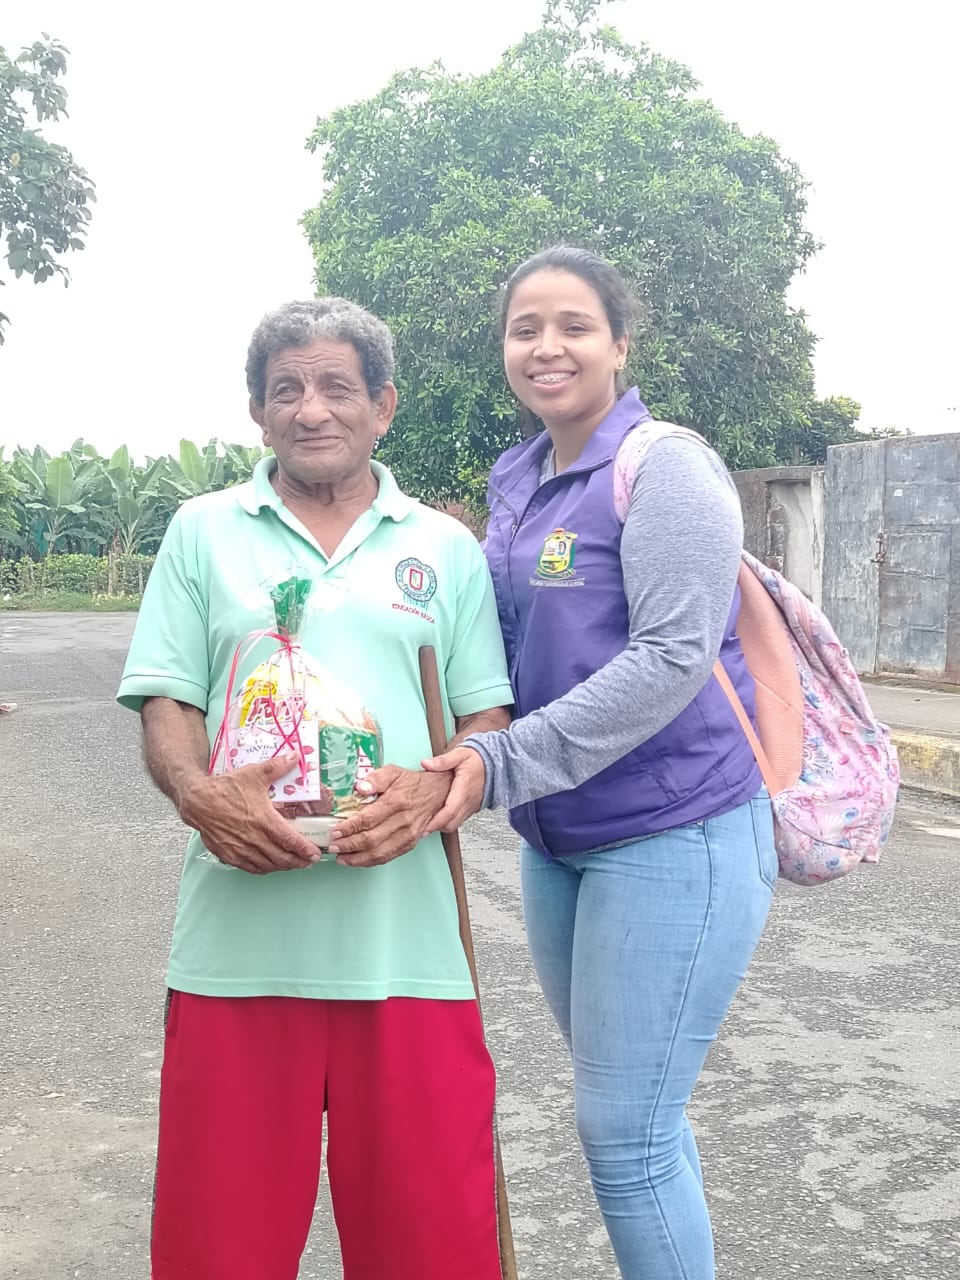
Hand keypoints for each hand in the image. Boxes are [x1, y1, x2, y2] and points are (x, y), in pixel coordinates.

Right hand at [179, 754, 320, 874]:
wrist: (197, 801)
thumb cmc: (225, 788)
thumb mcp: (253, 774)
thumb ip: (277, 767)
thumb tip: (295, 757)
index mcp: (263, 820)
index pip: (290, 841)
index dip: (305, 850)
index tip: (315, 854)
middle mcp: (253, 839)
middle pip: (281, 858)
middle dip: (298, 862)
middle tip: (308, 861)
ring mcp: (240, 850)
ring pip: (268, 865)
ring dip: (282, 867)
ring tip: (293, 863)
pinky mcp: (229, 855)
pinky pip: (251, 868)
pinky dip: (264, 868)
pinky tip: (270, 864)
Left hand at [327, 766, 451, 866]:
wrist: (438, 793)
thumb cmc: (413, 783)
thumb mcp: (393, 772)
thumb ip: (375, 778)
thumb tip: (360, 787)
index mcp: (396, 801)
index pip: (368, 819)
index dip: (350, 827)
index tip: (335, 831)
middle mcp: (403, 820)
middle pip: (372, 839)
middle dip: (349, 845)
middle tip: (333, 846)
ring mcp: (408, 835)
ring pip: (379, 852)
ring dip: (357, 858)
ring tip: (341, 858)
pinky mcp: (410, 843)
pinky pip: (388, 856)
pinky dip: (371, 862)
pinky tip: (358, 860)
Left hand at [419, 746, 485, 832]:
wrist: (493, 764)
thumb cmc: (477, 759)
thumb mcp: (459, 755)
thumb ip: (442, 761)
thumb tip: (426, 764)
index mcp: (464, 788)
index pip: (450, 810)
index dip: (437, 821)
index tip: (425, 825)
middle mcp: (469, 801)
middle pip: (451, 823)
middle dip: (435, 827)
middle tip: (419, 826)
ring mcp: (471, 807)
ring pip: (455, 824)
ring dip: (441, 826)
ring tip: (426, 823)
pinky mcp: (471, 809)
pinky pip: (459, 821)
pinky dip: (447, 822)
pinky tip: (437, 817)